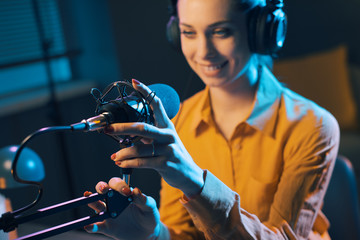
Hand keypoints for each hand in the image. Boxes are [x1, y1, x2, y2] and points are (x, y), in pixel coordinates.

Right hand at [84, 177, 159, 239]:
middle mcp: (113, 201)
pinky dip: (91, 226)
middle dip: (101, 187)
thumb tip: (136, 191)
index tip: (126, 191)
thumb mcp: (149, 206)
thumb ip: (143, 199)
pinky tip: (89, 226)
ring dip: (92, 202)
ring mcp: (109, 214)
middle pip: (102, 190)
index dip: (119, 185)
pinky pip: (97, 226)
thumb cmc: (149, 215)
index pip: (116, 184)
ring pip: (96, 205)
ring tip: (90, 200)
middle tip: (104, 189)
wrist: (148, 233)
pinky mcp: (107, 228)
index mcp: (124, 193)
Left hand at [105, 79, 203, 197]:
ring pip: (139, 148)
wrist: (189, 174)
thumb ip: (148, 135)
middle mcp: (168, 135)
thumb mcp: (163, 141)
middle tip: (108, 128)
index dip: (146, 92)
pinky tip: (122, 163)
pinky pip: (142, 162)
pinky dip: (129, 163)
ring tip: (115, 156)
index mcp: (166, 126)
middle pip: (142, 127)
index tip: (134, 82)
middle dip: (122, 128)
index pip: (157, 104)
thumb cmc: (172, 155)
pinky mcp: (166, 163)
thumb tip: (127, 131)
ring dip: (123, 153)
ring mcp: (168, 149)